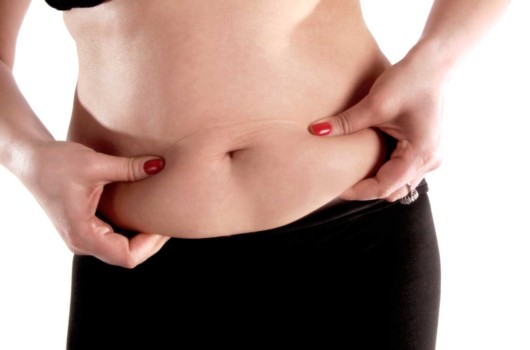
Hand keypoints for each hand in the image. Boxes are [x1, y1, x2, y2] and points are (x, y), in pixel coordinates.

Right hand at [22, 141, 167, 267]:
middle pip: (126, 257)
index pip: (126, 256)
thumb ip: (128, 168)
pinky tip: (143, 214)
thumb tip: (159, 165)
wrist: (31, 160)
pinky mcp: (85, 230)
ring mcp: (83, 238)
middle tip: (168, 219)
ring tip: (159, 217)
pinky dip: (131, 231)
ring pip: (121, 250)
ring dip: (142, 238)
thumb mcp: (95, 164)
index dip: (151, 244)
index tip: (163, 223)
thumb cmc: (56, 162)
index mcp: (83, 234)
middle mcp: (82, 243)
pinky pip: (114, 240)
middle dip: (151, 241)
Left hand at [309, 47, 445, 201]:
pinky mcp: (423, 149)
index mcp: (420, 155)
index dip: (357, 190)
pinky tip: (364, 160)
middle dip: (364, 188)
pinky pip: (400, 170)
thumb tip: (317, 131)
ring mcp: (428, 157)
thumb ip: (346, 122)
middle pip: (391, 190)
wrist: (432, 63)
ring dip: (374, 179)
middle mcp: (428, 161)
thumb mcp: (375, 103)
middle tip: (338, 180)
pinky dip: (382, 169)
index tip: (334, 186)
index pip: (384, 187)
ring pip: (397, 183)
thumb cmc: (410, 80)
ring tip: (349, 172)